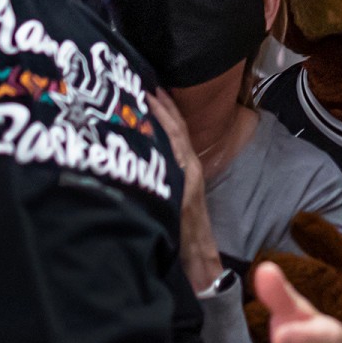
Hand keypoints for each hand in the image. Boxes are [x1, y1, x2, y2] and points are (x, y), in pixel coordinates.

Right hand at [148, 90, 224, 290]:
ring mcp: (189, 169)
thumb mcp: (174, 221)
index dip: (162, 112)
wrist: (200, 260)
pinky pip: (176, 143)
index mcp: (188, 172)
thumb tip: (148, 171)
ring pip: (177, 132)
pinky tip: (152, 120)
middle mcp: (190, 166)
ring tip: (146, 92)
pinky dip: (165, 127)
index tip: (145, 91)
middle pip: (176, 127)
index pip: (175, 133)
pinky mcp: (187, 176)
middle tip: (141, 82)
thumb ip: (164, 195)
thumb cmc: (185, 243)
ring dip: (164, 112)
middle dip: (162, 104)